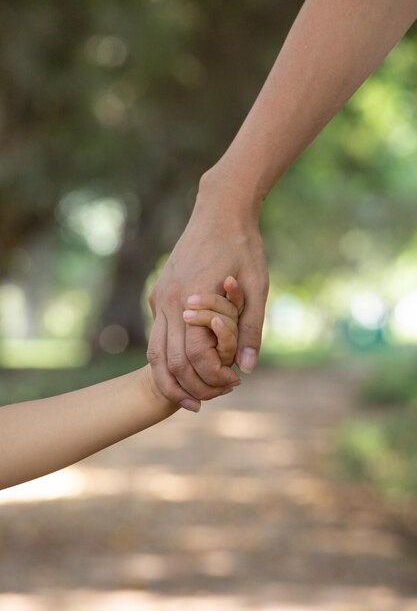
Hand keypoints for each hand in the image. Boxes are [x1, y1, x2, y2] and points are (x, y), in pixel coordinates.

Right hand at [147, 175, 268, 411]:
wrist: (219, 211)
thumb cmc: (244, 247)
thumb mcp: (258, 287)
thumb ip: (251, 329)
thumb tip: (247, 368)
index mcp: (194, 300)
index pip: (197, 356)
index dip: (214, 376)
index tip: (234, 381)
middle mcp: (169, 302)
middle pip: (169, 363)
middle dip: (191, 387)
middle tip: (213, 397)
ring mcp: (159, 298)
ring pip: (154, 354)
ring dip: (171, 381)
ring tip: (191, 398)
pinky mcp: (158, 295)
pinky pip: (157, 337)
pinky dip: (167, 360)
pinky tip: (186, 368)